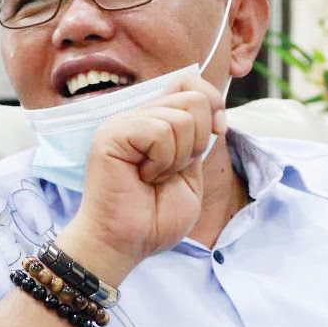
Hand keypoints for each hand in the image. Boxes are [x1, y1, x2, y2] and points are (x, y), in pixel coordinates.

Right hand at [55, 75, 225, 283]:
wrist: (126, 243)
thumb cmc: (154, 217)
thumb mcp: (192, 173)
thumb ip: (200, 138)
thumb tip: (214, 110)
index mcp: (156, 120)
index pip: (191, 82)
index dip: (213, 104)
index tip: (215, 133)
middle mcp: (138, 115)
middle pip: (194, 97)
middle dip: (198, 141)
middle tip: (172, 169)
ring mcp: (123, 122)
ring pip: (181, 118)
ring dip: (178, 159)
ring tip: (153, 177)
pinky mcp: (112, 134)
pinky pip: (159, 132)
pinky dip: (162, 162)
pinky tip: (142, 177)